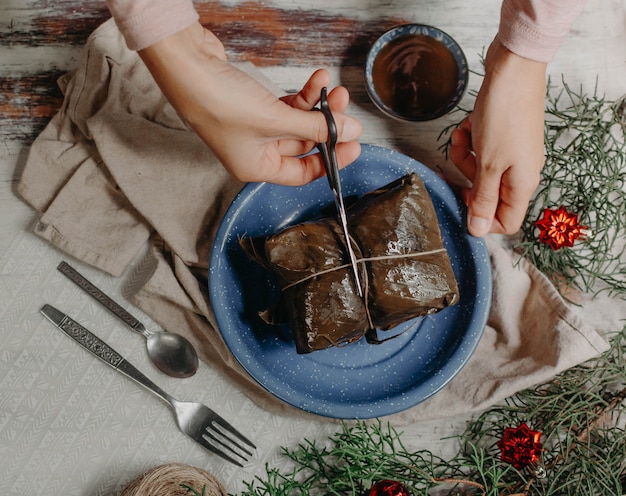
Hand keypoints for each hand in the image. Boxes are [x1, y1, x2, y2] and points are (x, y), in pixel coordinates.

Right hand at [138, 22, 361, 185]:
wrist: (187, 65)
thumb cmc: (218, 102)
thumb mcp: (276, 120)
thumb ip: (317, 127)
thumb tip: (350, 132)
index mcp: (257, 169)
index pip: (303, 173)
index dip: (332, 160)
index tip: (354, 144)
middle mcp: (256, 152)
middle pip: (304, 144)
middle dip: (327, 124)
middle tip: (344, 108)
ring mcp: (254, 128)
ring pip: (297, 122)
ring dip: (317, 105)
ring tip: (331, 87)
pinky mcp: (253, 105)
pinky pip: (287, 105)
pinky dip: (303, 94)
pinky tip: (316, 80)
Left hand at [449, 39, 546, 235]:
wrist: (513, 69)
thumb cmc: (505, 114)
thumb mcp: (488, 164)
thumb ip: (483, 199)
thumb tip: (479, 230)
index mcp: (522, 184)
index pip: (506, 222)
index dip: (482, 220)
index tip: (462, 203)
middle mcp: (520, 172)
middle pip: (487, 195)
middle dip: (466, 180)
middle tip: (456, 165)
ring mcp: (512, 154)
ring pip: (479, 171)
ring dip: (463, 156)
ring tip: (463, 136)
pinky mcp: (502, 137)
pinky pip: (479, 150)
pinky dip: (469, 139)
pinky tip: (468, 125)